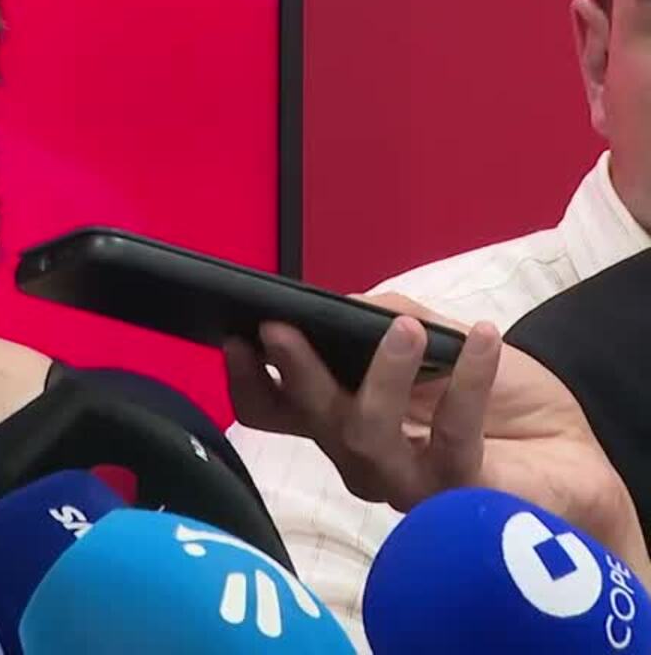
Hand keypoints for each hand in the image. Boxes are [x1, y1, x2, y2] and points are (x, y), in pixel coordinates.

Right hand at [225, 292, 648, 570]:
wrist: (569, 453)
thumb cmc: (497, 397)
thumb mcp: (437, 336)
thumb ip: (384, 318)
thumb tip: (340, 305)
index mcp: (342, 418)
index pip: (273, 410)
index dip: (247, 380)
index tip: (234, 338)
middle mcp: (362, 456)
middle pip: (313, 420)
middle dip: (294, 373)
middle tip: (281, 328)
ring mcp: (407, 483)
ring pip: (368, 437)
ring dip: (381, 377)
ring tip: (404, 329)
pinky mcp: (460, 498)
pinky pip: (454, 440)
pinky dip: (468, 381)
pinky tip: (483, 339)